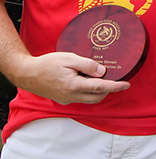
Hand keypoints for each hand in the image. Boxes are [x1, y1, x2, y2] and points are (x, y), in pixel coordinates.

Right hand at [13, 51, 129, 104]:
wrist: (26, 73)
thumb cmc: (47, 64)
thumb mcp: (69, 58)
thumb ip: (87, 65)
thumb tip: (102, 71)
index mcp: (74, 85)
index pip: (101, 87)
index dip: (115, 86)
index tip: (126, 85)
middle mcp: (71, 96)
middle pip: (97, 97)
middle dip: (108, 90)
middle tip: (114, 79)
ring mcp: (66, 99)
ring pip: (89, 99)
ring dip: (98, 91)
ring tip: (98, 77)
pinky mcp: (63, 99)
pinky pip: (80, 98)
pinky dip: (87, 91)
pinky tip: (85, 80)